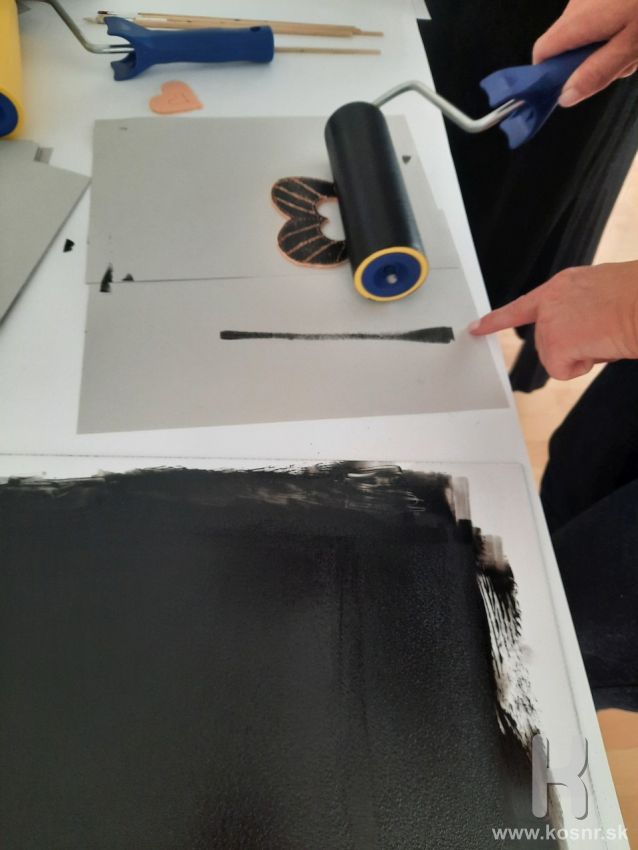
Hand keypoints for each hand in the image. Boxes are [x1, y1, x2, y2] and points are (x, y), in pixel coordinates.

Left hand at [469, 261, 637, 379]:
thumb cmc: (636, 298)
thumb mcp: (601, 294)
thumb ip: (579, 310)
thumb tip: (581, 332)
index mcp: (563, 285)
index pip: (522, 305)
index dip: (496, 319)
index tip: (475, 328)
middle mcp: (550, 300)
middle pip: (547, 341)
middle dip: (574, 346)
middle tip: (603, 331)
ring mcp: (549, 322)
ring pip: (557, 357)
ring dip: (583, 355)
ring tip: (605, 334)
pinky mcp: (555, 343)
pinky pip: (562, 371)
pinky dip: (582, 366)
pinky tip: (599, 345)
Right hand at [533, 0, 637, 105]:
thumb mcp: (632, 45)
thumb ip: (597, 73)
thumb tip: (565, 97)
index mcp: (576, 21)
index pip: (542, 54)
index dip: (551, 74)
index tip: (573, 85)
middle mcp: (576, 3)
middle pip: (567, 43)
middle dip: (590, 59)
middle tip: (625, 62)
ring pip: (589, 28)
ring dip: (609, 42)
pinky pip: (602, 10)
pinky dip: (618, 22)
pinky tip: (637, 21)